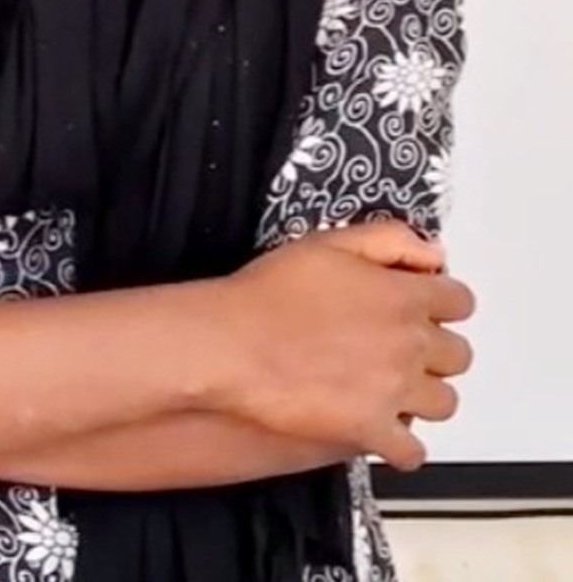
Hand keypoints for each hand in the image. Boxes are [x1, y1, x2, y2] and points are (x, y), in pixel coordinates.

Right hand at [192, 223, 474, 471]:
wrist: (233, 344)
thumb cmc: (270, 292)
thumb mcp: (328, 242)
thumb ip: (389, 240)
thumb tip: (431, 251)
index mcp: (403, 296)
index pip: (459, 301)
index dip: (444, 301)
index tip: (427, 304)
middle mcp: (409, 345)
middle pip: (458, 355)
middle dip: (438, 349)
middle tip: (407, 346)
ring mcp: (394, 391)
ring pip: (444, 403)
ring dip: (426, 395)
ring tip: (397, 388)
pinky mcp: (371, 431)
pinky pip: (412, 452)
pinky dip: (404, 446)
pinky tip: (386, 432)